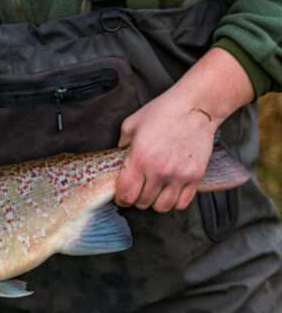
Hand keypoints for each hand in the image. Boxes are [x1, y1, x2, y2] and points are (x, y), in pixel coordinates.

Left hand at [115, 93, 216, 211]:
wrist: (195, 106)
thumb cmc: (162, 112)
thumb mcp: (131, 125)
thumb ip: (121, 146)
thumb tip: (117, 161)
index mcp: (139, 159)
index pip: (126, 195)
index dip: (121, 198)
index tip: (122, 195)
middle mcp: (159, 171)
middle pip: (142, 203)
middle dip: (137, 198)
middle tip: (139, 189)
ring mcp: (179, 175)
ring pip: (162, 207)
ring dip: (155, 202)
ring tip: (155, 191)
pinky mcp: (195, 176)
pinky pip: (182, 203)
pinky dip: (174, 201)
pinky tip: (171, 190)